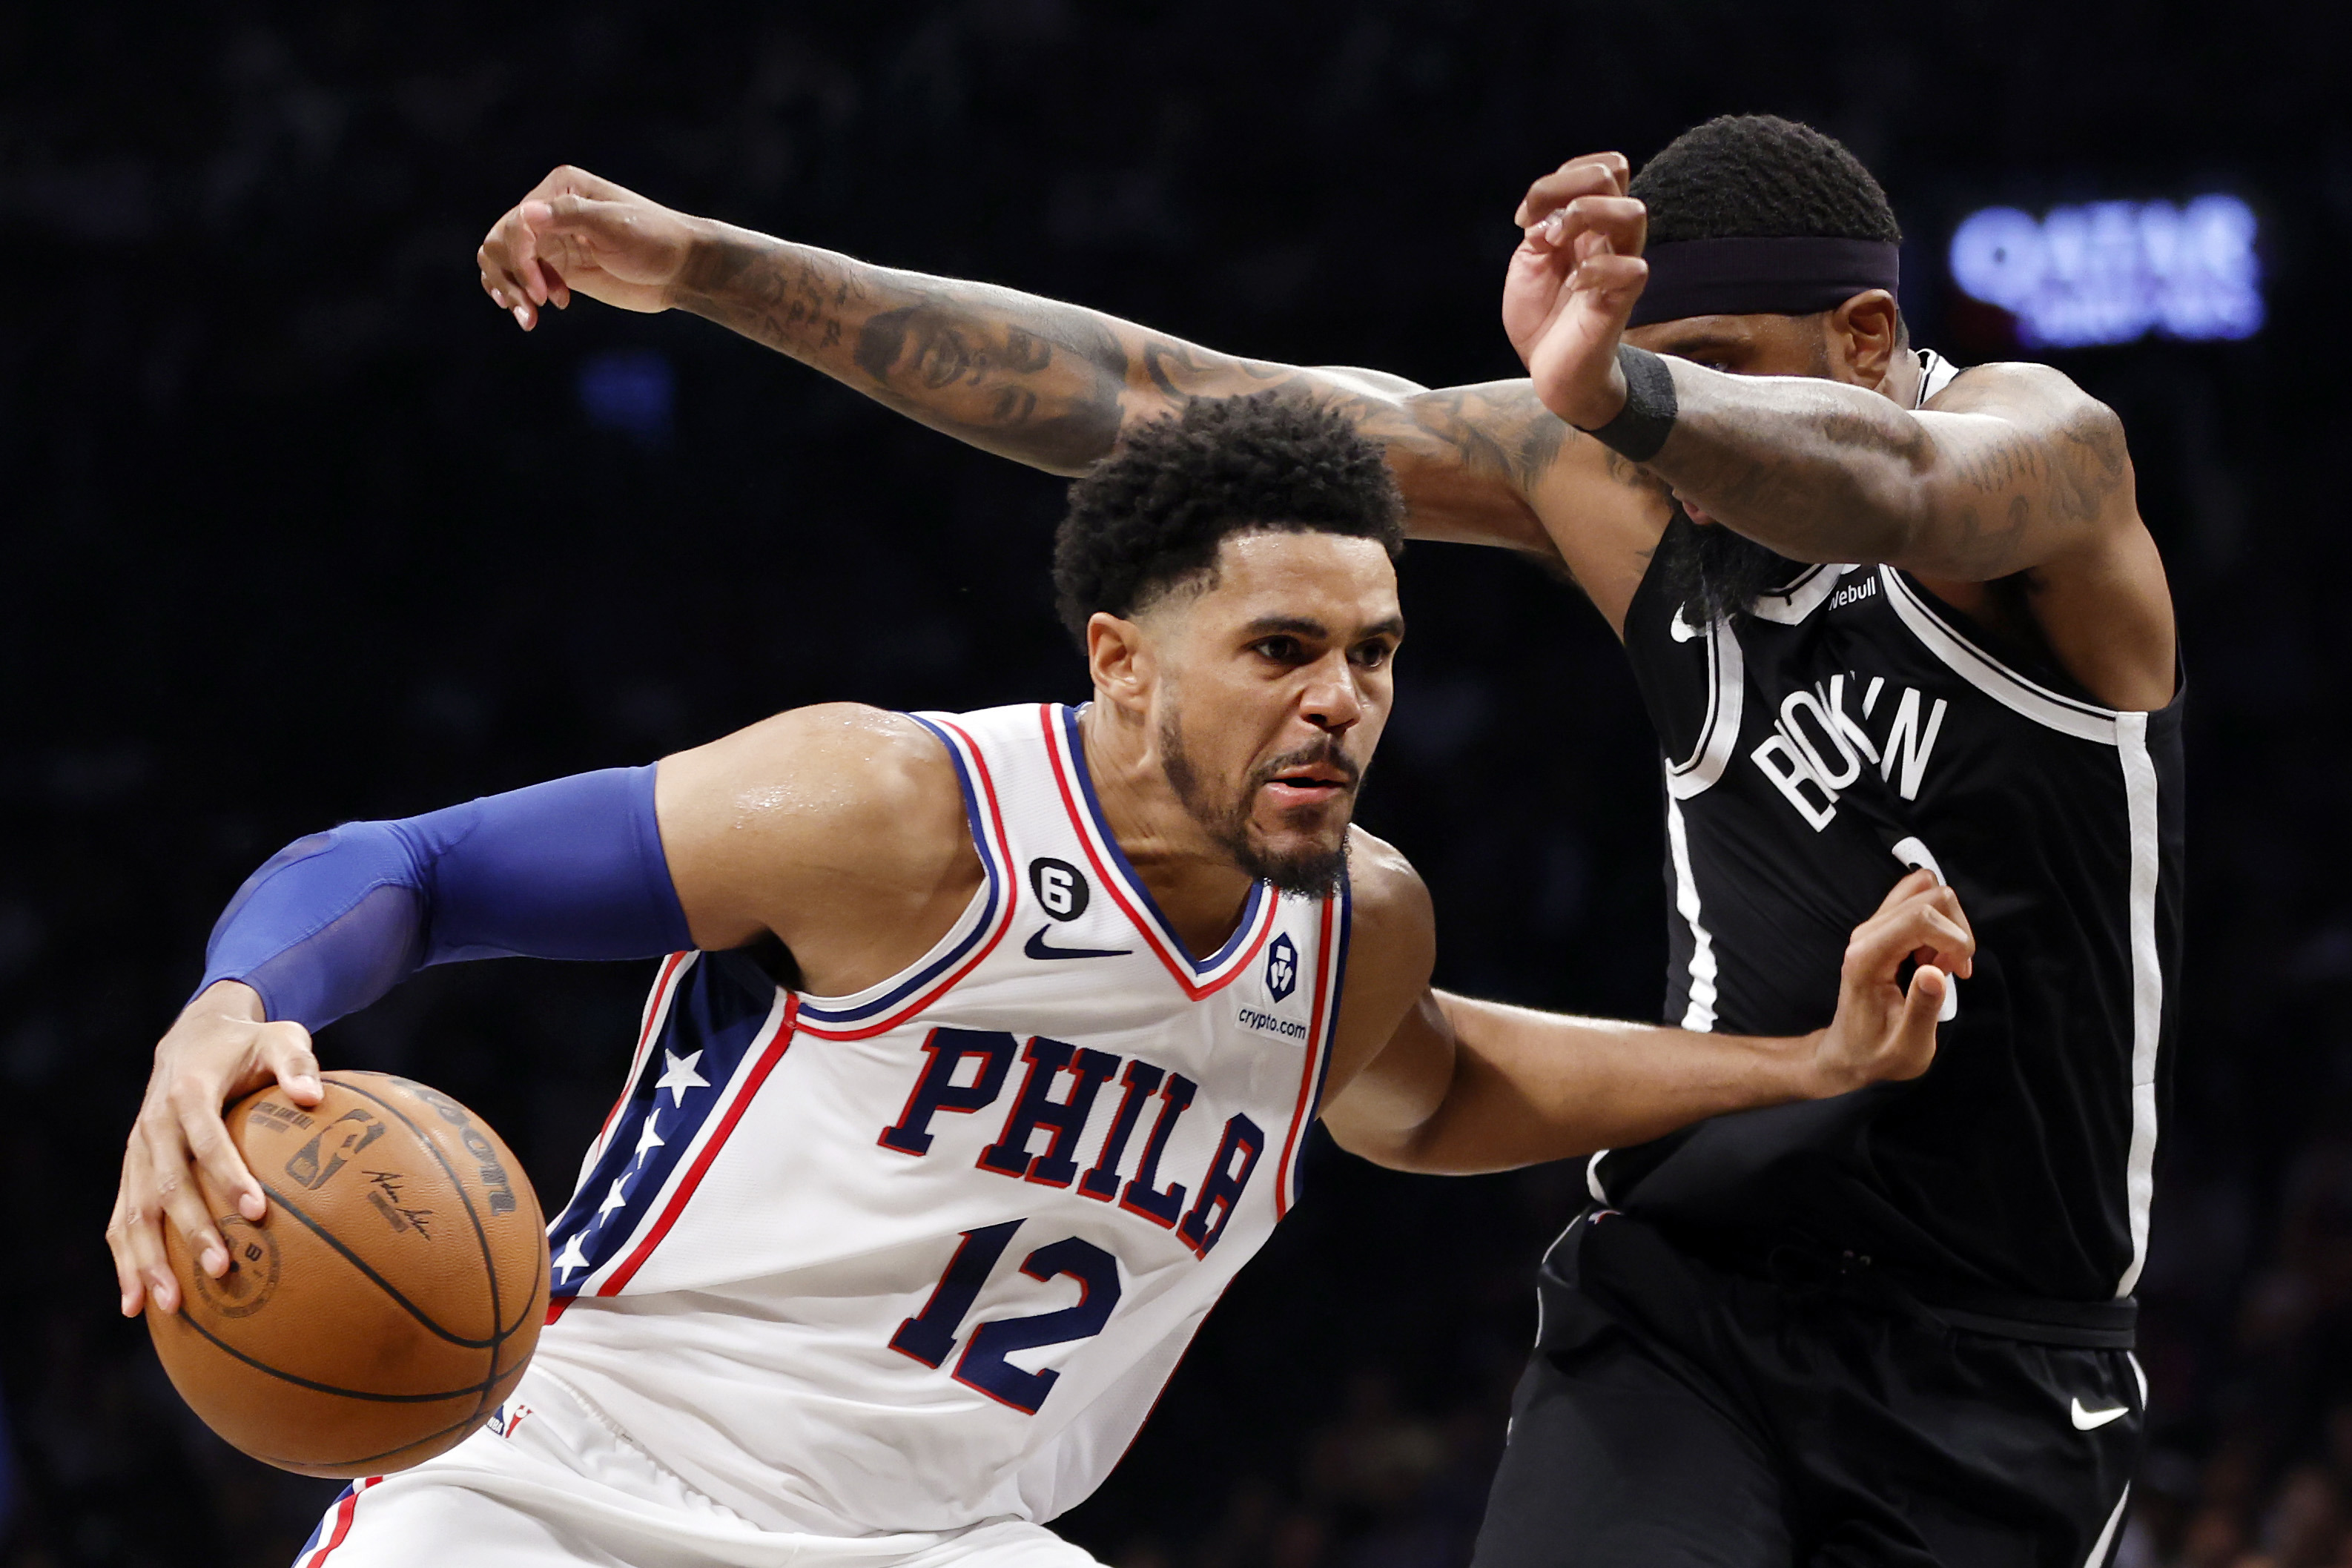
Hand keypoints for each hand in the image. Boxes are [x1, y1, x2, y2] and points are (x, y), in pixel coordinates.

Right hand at [107, 982, 323, 1316]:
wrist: (193, 1035)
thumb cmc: (249, 1044)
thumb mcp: (280, 1038)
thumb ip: (296, 1063)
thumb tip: (311, 1096)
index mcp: (188, 1093)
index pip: (207, 1139)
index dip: (229, 1174)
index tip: (257, 1210)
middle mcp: (154, 1125)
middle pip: (167, 1185)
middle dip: (192, 1230)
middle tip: (222, 1268)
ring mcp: (137, 1152)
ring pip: (134, 1213)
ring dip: (148, 1260)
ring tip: (171, 1304)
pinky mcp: (132, 1171)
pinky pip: (120, 1221)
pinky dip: (124, 1263)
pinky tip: (135, 1306)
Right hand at [477, 166, 704, 329]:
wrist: (682, 269)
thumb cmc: (655, 240)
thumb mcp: (615, 226)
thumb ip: (570, 217)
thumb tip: (526, 213)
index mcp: (560, 189)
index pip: (517, 223)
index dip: (519, 259)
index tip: (541, 293)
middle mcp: (550, 211)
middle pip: (500, 241)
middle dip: (508, 276)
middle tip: (530, 309)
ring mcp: (553, 240)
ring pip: (504, 261)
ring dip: (508, 290)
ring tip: (529, 319)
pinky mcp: (560, 268)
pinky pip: (523, 279)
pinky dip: (519, 296)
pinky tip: (533, 315)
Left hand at [1499, 153, 1649, 429]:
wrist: (1552, 371)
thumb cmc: (1543, 317)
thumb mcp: (1528, 264)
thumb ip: (1538, 230)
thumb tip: (1546, 218)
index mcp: (1588, 222)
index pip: (1597, 167)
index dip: (1557, 179)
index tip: (1524, 219)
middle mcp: (1609, 237)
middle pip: (1614, 171)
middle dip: (1566, 186)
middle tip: (1539, 227)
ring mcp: (1619, 266)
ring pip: (1633, 212)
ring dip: (1585, 215)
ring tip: (1556, 244)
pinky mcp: (1623, 301)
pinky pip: (1633, 269)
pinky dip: (1595, 270)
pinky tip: (1573, 285)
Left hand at [1806, 869, 1976, 1095]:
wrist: (1847, 1052)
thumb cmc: (1876, 1054)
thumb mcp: (1907, 1047)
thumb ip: (1922, 1010)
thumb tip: (1936, 972)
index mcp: (1867, 958)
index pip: (1920, 916)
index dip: (1954, 938)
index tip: (1961, 973)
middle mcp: (1865, 933)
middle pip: (1929, 895)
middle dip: (1956, 930)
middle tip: (1953, 970)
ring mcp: (1871, 926)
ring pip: (1924, 890)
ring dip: (1948, 925)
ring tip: (1942, 965)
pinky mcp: (1881, 928)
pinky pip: (1918, 902)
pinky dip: (1939, 924)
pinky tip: (1933, 959)